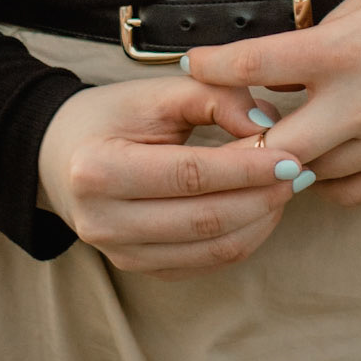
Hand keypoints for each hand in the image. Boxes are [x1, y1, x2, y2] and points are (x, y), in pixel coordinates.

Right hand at [36, 75, 302, 279]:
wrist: (60, 153)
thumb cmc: (113, 115)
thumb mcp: (156, 92)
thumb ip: (214, 96)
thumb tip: (268, 124)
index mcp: (99, 169)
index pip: (190, 174)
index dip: (246, 167)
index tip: (291, 155)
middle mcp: (103, 221)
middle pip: (203, 219)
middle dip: (261, 197)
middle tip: (300, 172)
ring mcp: (119, 254)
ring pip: (210, 249)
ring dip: (259, 221)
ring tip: (286, 188)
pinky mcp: (138, 268)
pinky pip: (203, 263)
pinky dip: (241, 238)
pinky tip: (261, 208)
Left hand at [182, 0, 360, 206]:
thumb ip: (326, 32)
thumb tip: (285, 61)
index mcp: (347, 51)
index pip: (259, 64)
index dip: (215, 65)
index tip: (195, 63)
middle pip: (274, 147)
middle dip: (243, 142)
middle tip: (231, 128)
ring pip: (311, 173)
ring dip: (289, 158)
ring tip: (282, 138)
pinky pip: (352, 191)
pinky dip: (329, 178)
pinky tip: (327, 155)